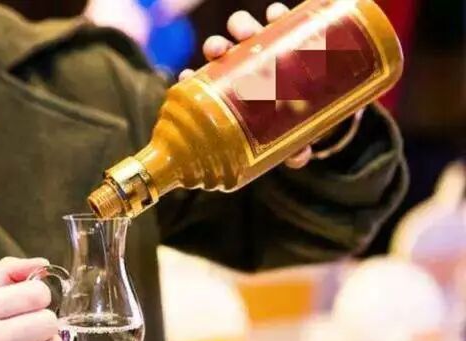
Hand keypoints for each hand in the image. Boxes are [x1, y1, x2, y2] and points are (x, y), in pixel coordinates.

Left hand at [180, 3, 311, 168]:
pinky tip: (278, 15)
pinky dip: (277, 14)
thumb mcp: (289, 135)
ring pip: (245, 29)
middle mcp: (244, 63)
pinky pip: (280, 18)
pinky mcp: (288, 32)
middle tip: (219, 51)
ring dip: (241, 26)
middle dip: (216, 46)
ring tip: (246, 33)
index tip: (185, 75)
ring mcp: (264, 45)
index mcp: (234, 86)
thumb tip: (299, 159)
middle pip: (222, 49)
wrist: (321, 98)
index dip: (193, 75)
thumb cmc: (292, 119)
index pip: (204, 80)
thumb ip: (291, 147)